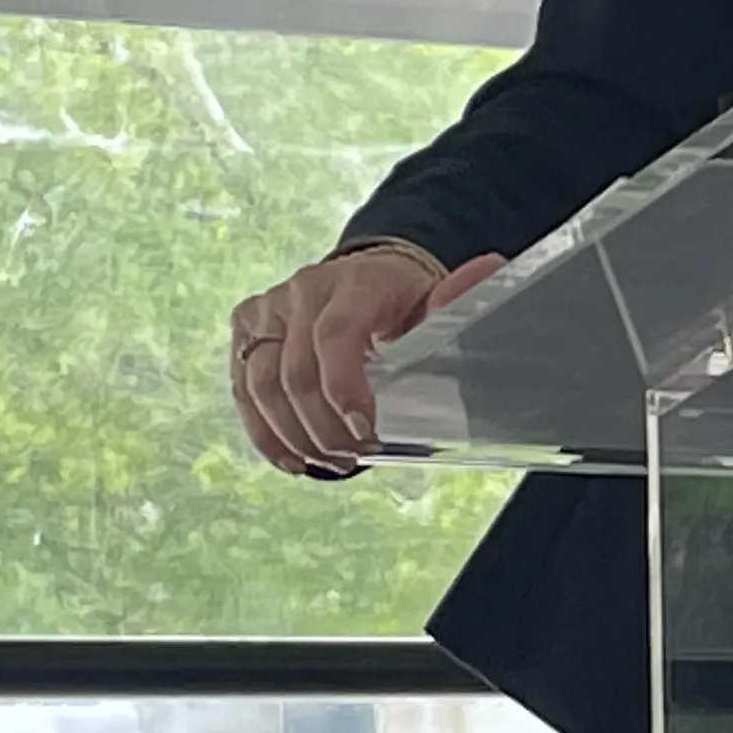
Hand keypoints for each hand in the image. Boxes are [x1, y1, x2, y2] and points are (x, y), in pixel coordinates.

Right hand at [229, 247, 506, 476]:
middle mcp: (303, 289)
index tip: (366, 432)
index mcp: (354, 281)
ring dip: (294, 436)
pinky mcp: (247, 328)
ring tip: (330, 462)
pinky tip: (292, 458)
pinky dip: (264, 431)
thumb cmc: (403, 300)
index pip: (334, 337)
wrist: (363, 277)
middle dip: (324, 427)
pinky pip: (243, 388)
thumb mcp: (434, 299)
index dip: (343, 390)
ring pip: (260, 385)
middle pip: (295, 373)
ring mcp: (269, 308)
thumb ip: (455, 296)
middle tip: (355, 457)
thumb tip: (490, 270)